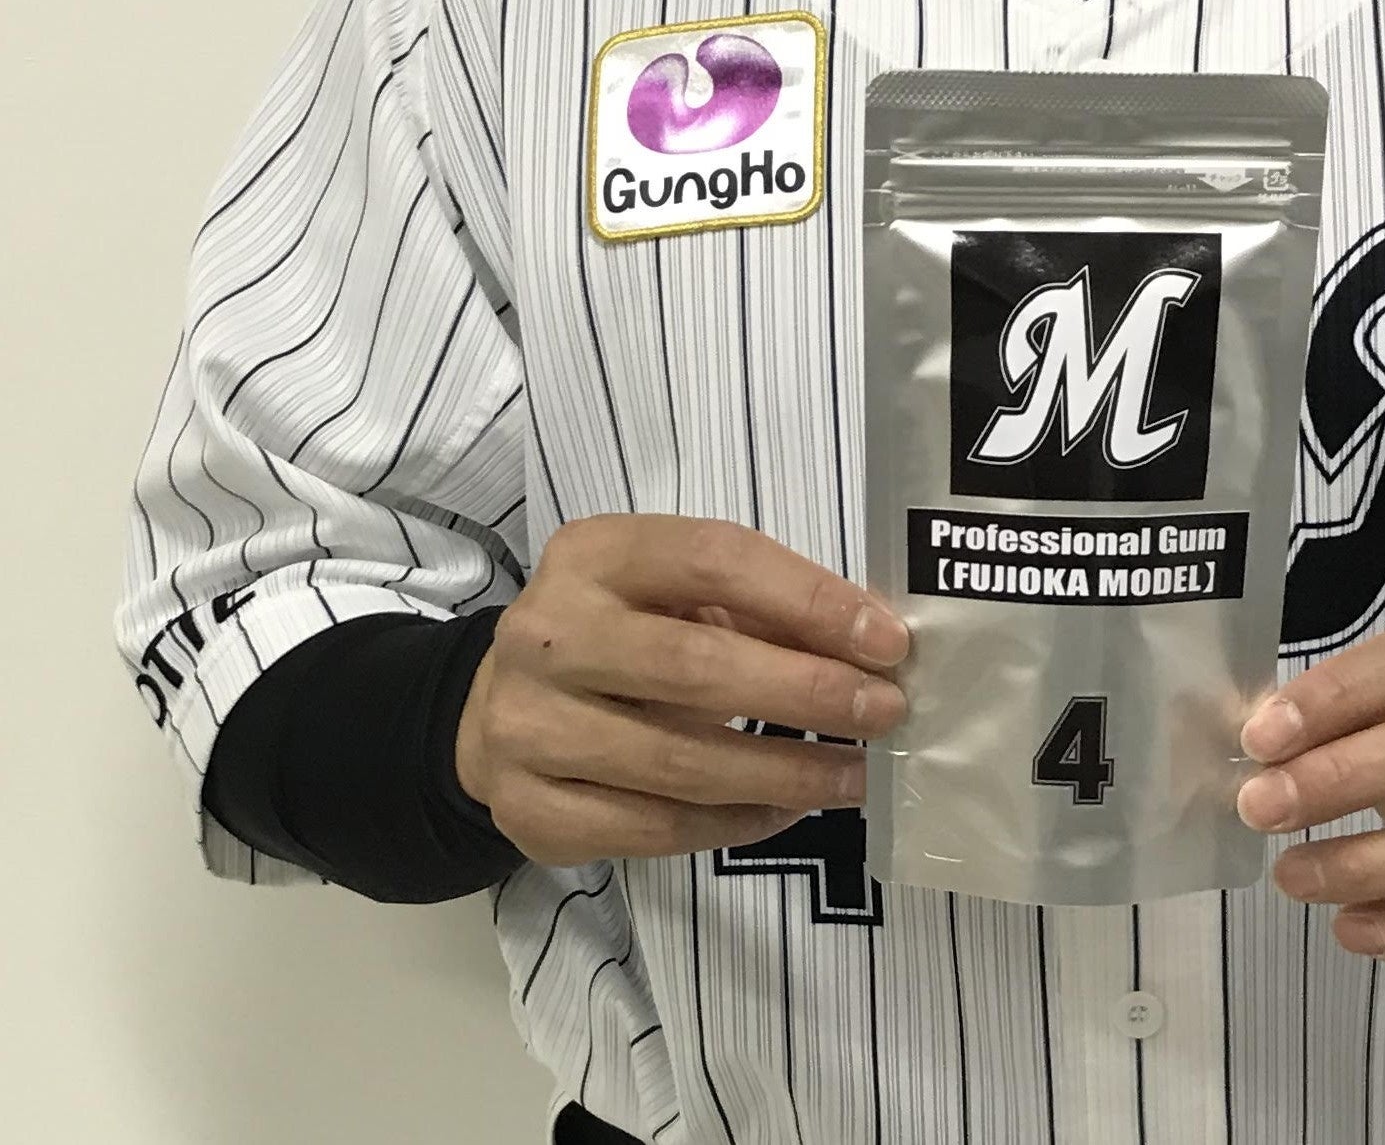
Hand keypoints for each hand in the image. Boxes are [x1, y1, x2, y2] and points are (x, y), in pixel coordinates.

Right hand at [455, 514, 910, 866]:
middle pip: (693, 665)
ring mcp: (528, 728)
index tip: (886, 642)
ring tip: (854, 775)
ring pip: (678, 763)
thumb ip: (757, 608)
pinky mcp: (532, 811)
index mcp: (592, 555)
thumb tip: (871, 640)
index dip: (806, 599)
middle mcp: (548, 635)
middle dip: (806, 692)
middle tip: (883, 713)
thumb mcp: (672, 594)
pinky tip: (787, 810)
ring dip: (785, 773)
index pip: (712, 560)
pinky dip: (735, 823)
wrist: (498, 712)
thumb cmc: (616, 637)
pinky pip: (654, 828)